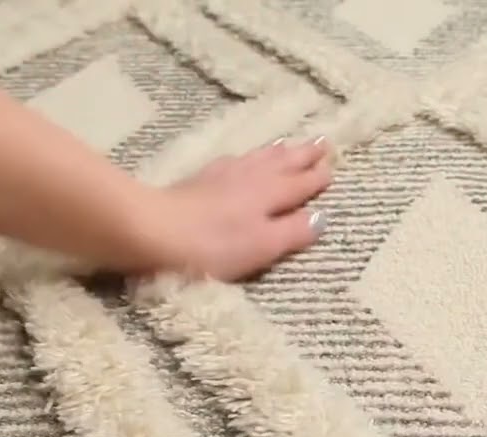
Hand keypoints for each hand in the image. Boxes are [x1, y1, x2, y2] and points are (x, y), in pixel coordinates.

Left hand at [136, 136, 332, 280]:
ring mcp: (223, 175)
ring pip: (259, 157)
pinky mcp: (199, 179)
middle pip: (282, 163)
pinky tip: (243, 158)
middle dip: (303, 155)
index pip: (300, 183)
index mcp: (270, 193)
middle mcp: (250, 178)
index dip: (317, 177)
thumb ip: (293, 231)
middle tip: (322, 142)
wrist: (154, 231)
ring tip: (289, 143)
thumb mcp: (262, 245)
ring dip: (278, 151)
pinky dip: (249, 156)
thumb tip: (321, 218)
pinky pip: (235, 160)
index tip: (333, 166)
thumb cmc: (214, 245)